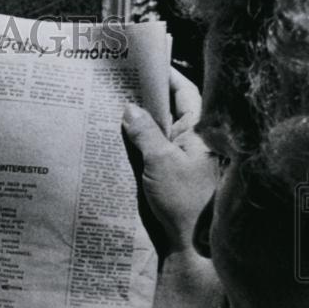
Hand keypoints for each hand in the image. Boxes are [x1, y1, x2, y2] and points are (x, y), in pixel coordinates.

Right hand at [122, 68, 217, 254]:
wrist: (191, 243)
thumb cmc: (183, 201)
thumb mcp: (160, 162)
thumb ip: (145, 133)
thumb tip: (130, 108)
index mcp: (198, 132)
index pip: (185, 93)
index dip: (167, 76)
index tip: (146, 64)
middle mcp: (190, 142)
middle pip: (167, 110)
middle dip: (145, 98)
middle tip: (119, 84)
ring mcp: (177, 159)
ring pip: (155, 132)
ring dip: (136, 122)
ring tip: (109, 107)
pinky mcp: (165, 176)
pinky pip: (148, 152)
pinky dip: (134, 144)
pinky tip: (114, 140)